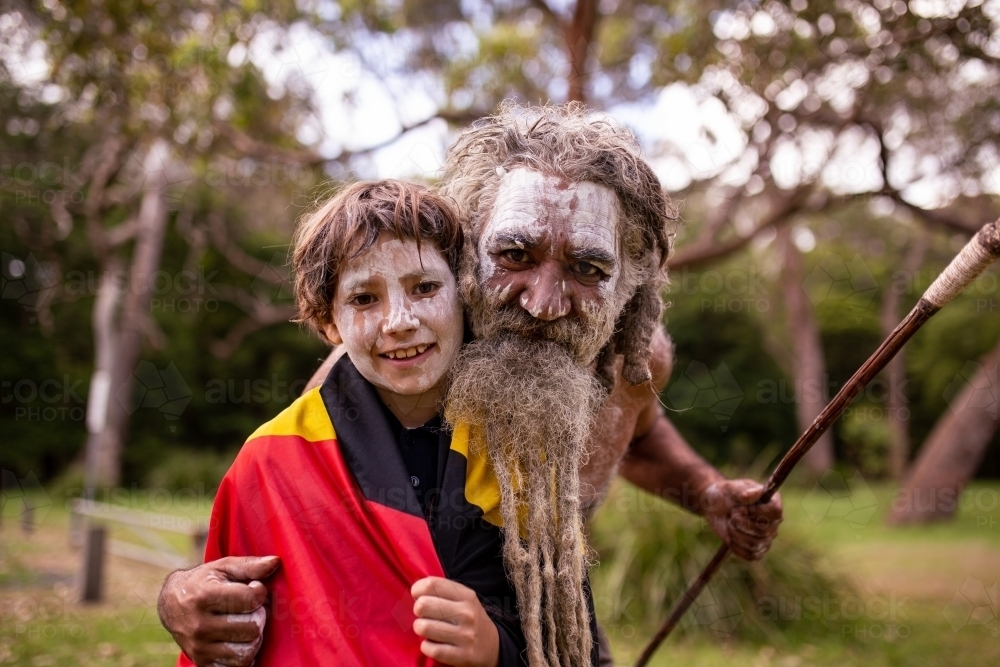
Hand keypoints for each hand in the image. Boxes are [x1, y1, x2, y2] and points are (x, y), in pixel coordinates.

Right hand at [157, 556, 279, 666]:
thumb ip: (250, 565)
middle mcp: (199, 625)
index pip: (250, 599)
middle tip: (251, 609)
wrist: (170, 605)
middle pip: (252, 627)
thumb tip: (275, 562)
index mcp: (204, 596)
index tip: (254, 588)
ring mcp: (199, 648)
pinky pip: (237, 666)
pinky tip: (239, 639)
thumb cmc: (203, 582)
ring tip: (247, 623)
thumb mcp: (223, 567)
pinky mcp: (202, 663)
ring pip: (246, 652)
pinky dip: (244, 654)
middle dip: (258, 615)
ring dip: (254, 637)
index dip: (259, 592)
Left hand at [411, 577, 499, 666]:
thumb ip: (442, 591)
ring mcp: (465, 635)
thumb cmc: (470, 619)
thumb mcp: (463, 599)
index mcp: (466, 596)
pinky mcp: (462, 655)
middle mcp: (467, 613)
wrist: (493, 647)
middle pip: (423, 605)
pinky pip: (431, 649)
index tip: (418, 596)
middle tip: (424, 615)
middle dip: (418, 611)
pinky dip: (426, 646)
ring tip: (428, 629)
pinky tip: (432, 643)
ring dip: (420, 629)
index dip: (417, 590)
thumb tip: (415, 590)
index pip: (431, 585)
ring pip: (424, 627)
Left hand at [702, 480, 781, 560]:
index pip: (775, 512)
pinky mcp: (757, 549)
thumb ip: (742, 490)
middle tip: (732, 514)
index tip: (741, 508)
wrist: (715, 507)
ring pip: (755, 544)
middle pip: (763, 531)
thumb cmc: (725, 494)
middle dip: (741, 523)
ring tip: (729, 524)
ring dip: (736, 535)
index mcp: (772, 501)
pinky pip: (751, 556)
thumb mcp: (730, 488)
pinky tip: (730, 537)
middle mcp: (774, 521)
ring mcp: (767, 537)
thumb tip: (754, 494)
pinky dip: (736, 547)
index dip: (757, 512)